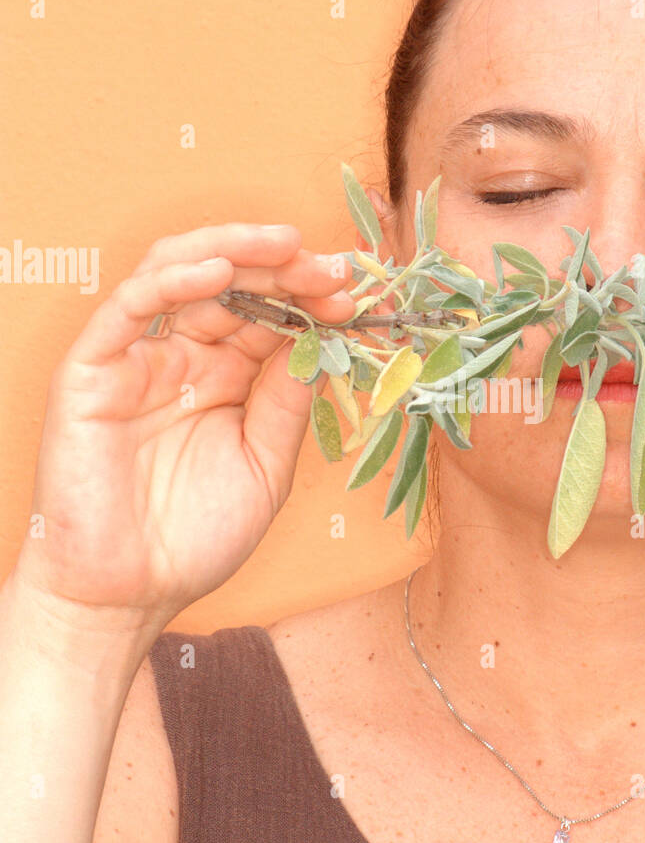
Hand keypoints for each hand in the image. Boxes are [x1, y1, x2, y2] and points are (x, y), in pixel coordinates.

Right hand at [12, 224, 355, 629]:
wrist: (128, 596)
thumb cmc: (194, 540)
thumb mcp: (265, 467)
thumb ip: (287, 402)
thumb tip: (322, 340)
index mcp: (225, 380)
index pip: (269, 316)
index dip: (311, 299)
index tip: (354, 296)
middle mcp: (183, 360)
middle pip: (233, 287)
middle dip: (285, 270)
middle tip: (332, 268)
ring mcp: (137, 360)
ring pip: (180, 276)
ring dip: (235, 251)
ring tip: (287, 246)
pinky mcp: (92, 371)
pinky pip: (128, 307)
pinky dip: (172, 279)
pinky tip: (219, 271)